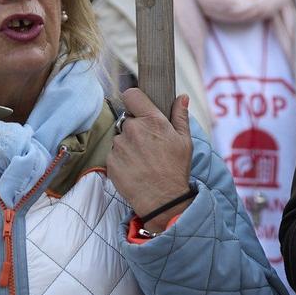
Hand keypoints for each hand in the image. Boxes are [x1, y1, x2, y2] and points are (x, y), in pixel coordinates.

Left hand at [111, 87, 193, 224]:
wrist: (163, 199)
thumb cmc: (175, 169)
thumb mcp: (184, 141)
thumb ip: (180, 116)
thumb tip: (182, 97)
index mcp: (151, 121)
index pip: (131, 95)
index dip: (134, 99)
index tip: (138, 108)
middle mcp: (133, 130)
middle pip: (127, 120)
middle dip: (135, 129)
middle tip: (147, 145)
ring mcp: (119, 146)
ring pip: (120, 138)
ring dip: (127, 145)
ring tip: (142, 160)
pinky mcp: (110, 161)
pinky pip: (113, 154)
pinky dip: (121, 160)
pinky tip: (134, 169)